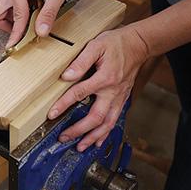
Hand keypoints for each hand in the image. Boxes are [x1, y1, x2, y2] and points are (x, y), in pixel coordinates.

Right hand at [0, 0, 72, 47]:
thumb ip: (49, 14)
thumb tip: (41, 31)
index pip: (16, 16)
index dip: (17, 32)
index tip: (15, 45)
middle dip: (7, 28)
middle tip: (22, 34)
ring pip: (0, 15)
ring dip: (13, 23)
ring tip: (32, 21)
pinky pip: (8, 12)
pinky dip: (17, 18)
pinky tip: (32, 15)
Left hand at [48, 25, 149, 151]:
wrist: (138, 44)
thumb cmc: (115, 43)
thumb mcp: (96, 45)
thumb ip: (80, 61)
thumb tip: (66, 75)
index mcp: (105, 78)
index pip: (80, 93)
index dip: (64, 104)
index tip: (52, 114)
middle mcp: (113, 91)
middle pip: (96, 117)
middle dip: (79, 130)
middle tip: (64, 137)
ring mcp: (119, 97)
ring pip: (108, 123)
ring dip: (93, 136)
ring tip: (80, 146)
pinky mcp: (122, 99)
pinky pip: (115, 119)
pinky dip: (106, 132)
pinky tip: (98, 140)